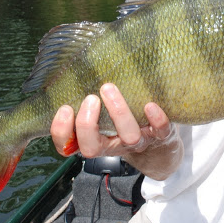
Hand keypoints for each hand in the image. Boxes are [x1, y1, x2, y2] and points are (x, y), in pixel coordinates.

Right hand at [50, 83, 183, 178]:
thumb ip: (86, 103)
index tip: (65, 108)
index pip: (69, 146)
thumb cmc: (123, 124)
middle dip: (87, 124)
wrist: (160, 145)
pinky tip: (150, 105)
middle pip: (92, 148)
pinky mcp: (161, 136)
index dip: (62, 132)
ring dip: (119, 113)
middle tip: (90, 98)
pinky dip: (156, 119)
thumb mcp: (102, 116)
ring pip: (128, 136)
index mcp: (95, 141)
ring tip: (108, 88)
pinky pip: (160, 131)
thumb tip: (67, 75)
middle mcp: (113, 145)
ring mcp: (138, 141)